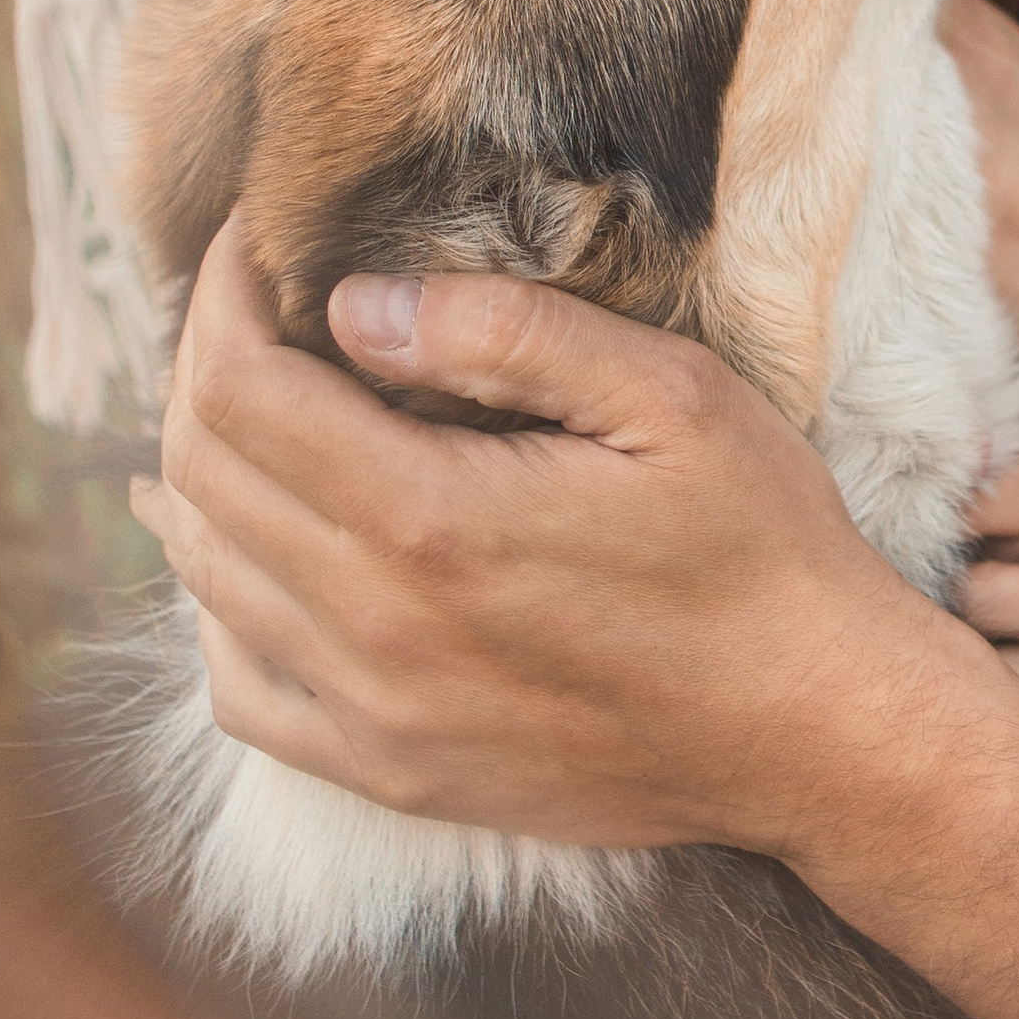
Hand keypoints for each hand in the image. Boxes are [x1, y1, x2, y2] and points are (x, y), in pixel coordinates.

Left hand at [131, 218, 998, 862]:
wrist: (820, 734)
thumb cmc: (763, 552)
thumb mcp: (670, 398)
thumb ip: (507, 336)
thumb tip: (355, 305)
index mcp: (431, 521)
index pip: (240, 388)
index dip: (220, 299)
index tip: (250, 244)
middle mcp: (375, 628)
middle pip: (202, 475)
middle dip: (202, 367)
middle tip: (250, 308)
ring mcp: (375, 716)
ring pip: (205, 579)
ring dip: (198, 477)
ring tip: (243, 403)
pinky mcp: (396, 774)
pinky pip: (239, 694)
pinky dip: (217, 609)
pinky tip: (255, 556)